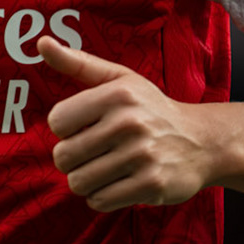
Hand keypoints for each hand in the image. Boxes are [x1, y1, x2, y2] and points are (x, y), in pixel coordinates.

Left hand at [40, 36, 220, 212]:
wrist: (203, 141)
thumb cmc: (149, 108)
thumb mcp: (118, 79)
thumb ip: (77, 62)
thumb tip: (41, 42)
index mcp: (117, 94)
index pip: (56, 121)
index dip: (66, 128)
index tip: (84, 127)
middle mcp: (130, 123)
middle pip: (63, 156)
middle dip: (72, 159)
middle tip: (93, 153)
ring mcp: (142, 156)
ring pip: (78, 182)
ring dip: (85, 180)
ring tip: (104, 169)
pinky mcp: (152, 185)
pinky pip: (99, 201)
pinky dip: (101, 197)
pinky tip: (117, 183)